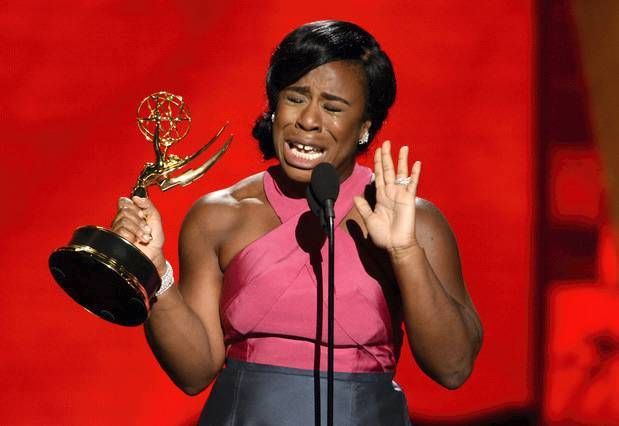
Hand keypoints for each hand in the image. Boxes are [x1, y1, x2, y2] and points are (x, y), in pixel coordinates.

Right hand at [111, 196, 165, 273]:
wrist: (154, 258)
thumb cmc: (154, 242)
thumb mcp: (155, 221)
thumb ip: (149, 207)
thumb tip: (137, 197)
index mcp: (130, 216)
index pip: (125, 202)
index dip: (133, 205)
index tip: (142, 214)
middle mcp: (121, 222)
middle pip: (124, 211)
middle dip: (139, 219)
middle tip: (147, 228)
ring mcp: (118, 232)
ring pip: (123, 220)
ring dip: (138, 228)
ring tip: (145, 236)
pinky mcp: (116, 241)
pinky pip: (121, 231)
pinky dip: (133, 235)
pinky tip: (137, 241)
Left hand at [353, 140, 420, 254]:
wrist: (395, 245)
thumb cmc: (383, 235)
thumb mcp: (369, 219)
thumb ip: (363, 207)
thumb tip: (355, 197)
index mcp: (381, 196)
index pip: (379, 176)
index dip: (378, 163)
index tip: (378, 152)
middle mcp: (391, 192)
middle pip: (389, 170)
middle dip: (387, 157)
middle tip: (386, 143)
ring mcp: (401, 194)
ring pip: (401, 174)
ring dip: (402, 160)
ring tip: (403, 148)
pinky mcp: (409, 199)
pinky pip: (412, 184)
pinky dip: (414, 174)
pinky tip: (416, 164)